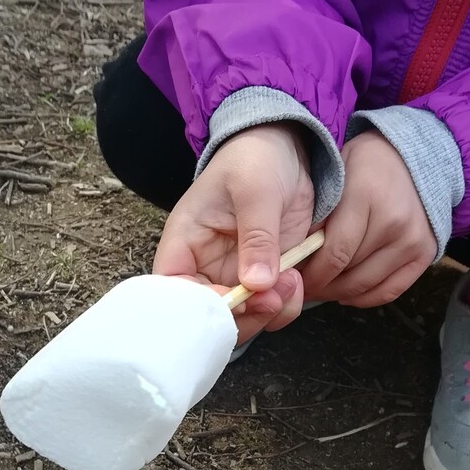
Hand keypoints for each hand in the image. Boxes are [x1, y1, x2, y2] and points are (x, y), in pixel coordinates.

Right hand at [153, 124, 313, 343]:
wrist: (289, 149)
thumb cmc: (256, 158)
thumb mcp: (255, 189)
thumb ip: (256, 235)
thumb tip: (257, 284)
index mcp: (186, 243)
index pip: (172, 292)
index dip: (197, 307)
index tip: (234, 300)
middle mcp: (205, 268)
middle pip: (208, 317)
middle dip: (242, 317)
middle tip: (271, 300)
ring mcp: (236, 277)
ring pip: (242, 320)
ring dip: (268, 314)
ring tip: (290, 283)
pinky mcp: (265, 280)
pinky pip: (270, 309)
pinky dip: (285, 306)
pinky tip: (296, 280)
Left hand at [299, 129, 437, 307]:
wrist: (412, 157)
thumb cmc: (364, 165)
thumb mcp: (335, 177)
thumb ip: (318, 215)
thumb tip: (297, 258)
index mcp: (367, 197)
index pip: (334, 254)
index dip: (312, 275)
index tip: (296, 280)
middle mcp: (394, 222)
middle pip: (350, 274)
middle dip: (322, 286)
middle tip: (304, 288)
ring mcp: (412, 241)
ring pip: (367, 286)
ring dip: (339, 294)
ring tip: (322, 289)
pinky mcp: (425, 254)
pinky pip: (390, 291)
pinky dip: (365, 298)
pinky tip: (347, 294)